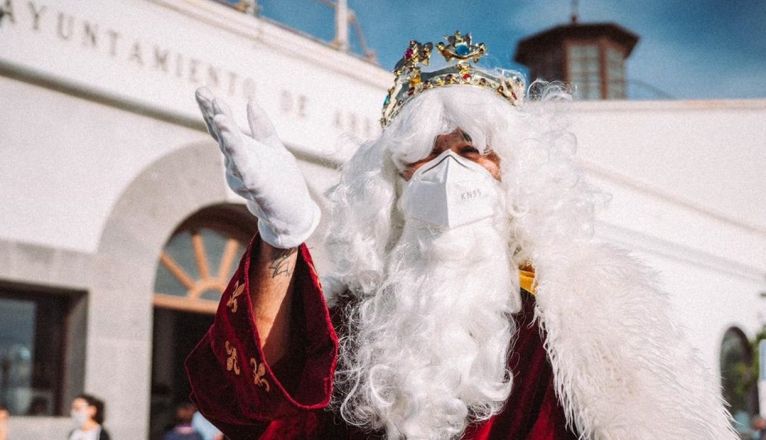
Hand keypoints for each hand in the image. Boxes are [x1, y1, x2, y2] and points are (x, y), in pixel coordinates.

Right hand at [195, 87, 319, 248]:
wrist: (293, 215)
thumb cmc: (281, 183)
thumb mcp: (275, 149)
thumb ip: (262, 128)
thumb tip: (250, 102)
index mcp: (243, 151)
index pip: (224, 128)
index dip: (213, 110)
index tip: (203, 90)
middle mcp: (238, 162)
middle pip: (223, 135)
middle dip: (214, 115)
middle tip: (204, 94)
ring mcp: (244, 174)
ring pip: (231, 151)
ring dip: (227, 134)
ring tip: (221, 117)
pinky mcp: (255, 185)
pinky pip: (243, 166)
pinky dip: (237, 153)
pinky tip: (232, 140)